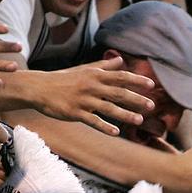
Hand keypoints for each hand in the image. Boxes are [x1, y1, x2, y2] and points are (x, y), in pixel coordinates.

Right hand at [30, 58, 156, 135]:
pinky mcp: (75, 112)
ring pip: (108, 108)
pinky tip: (116, 133)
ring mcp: (84, 100)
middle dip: (136, 99)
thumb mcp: (84, 69)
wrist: (40, 88)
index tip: (151, 85)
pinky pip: (93, 121)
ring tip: (140, 120)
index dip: (136, 80)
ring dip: (125, 115)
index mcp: (95, 75)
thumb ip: (104, 66)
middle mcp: (91, 86)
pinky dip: (105, 127)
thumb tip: (121, 60)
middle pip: (118, 92)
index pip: (120, 76)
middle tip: (152, 105)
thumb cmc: (64, 79)